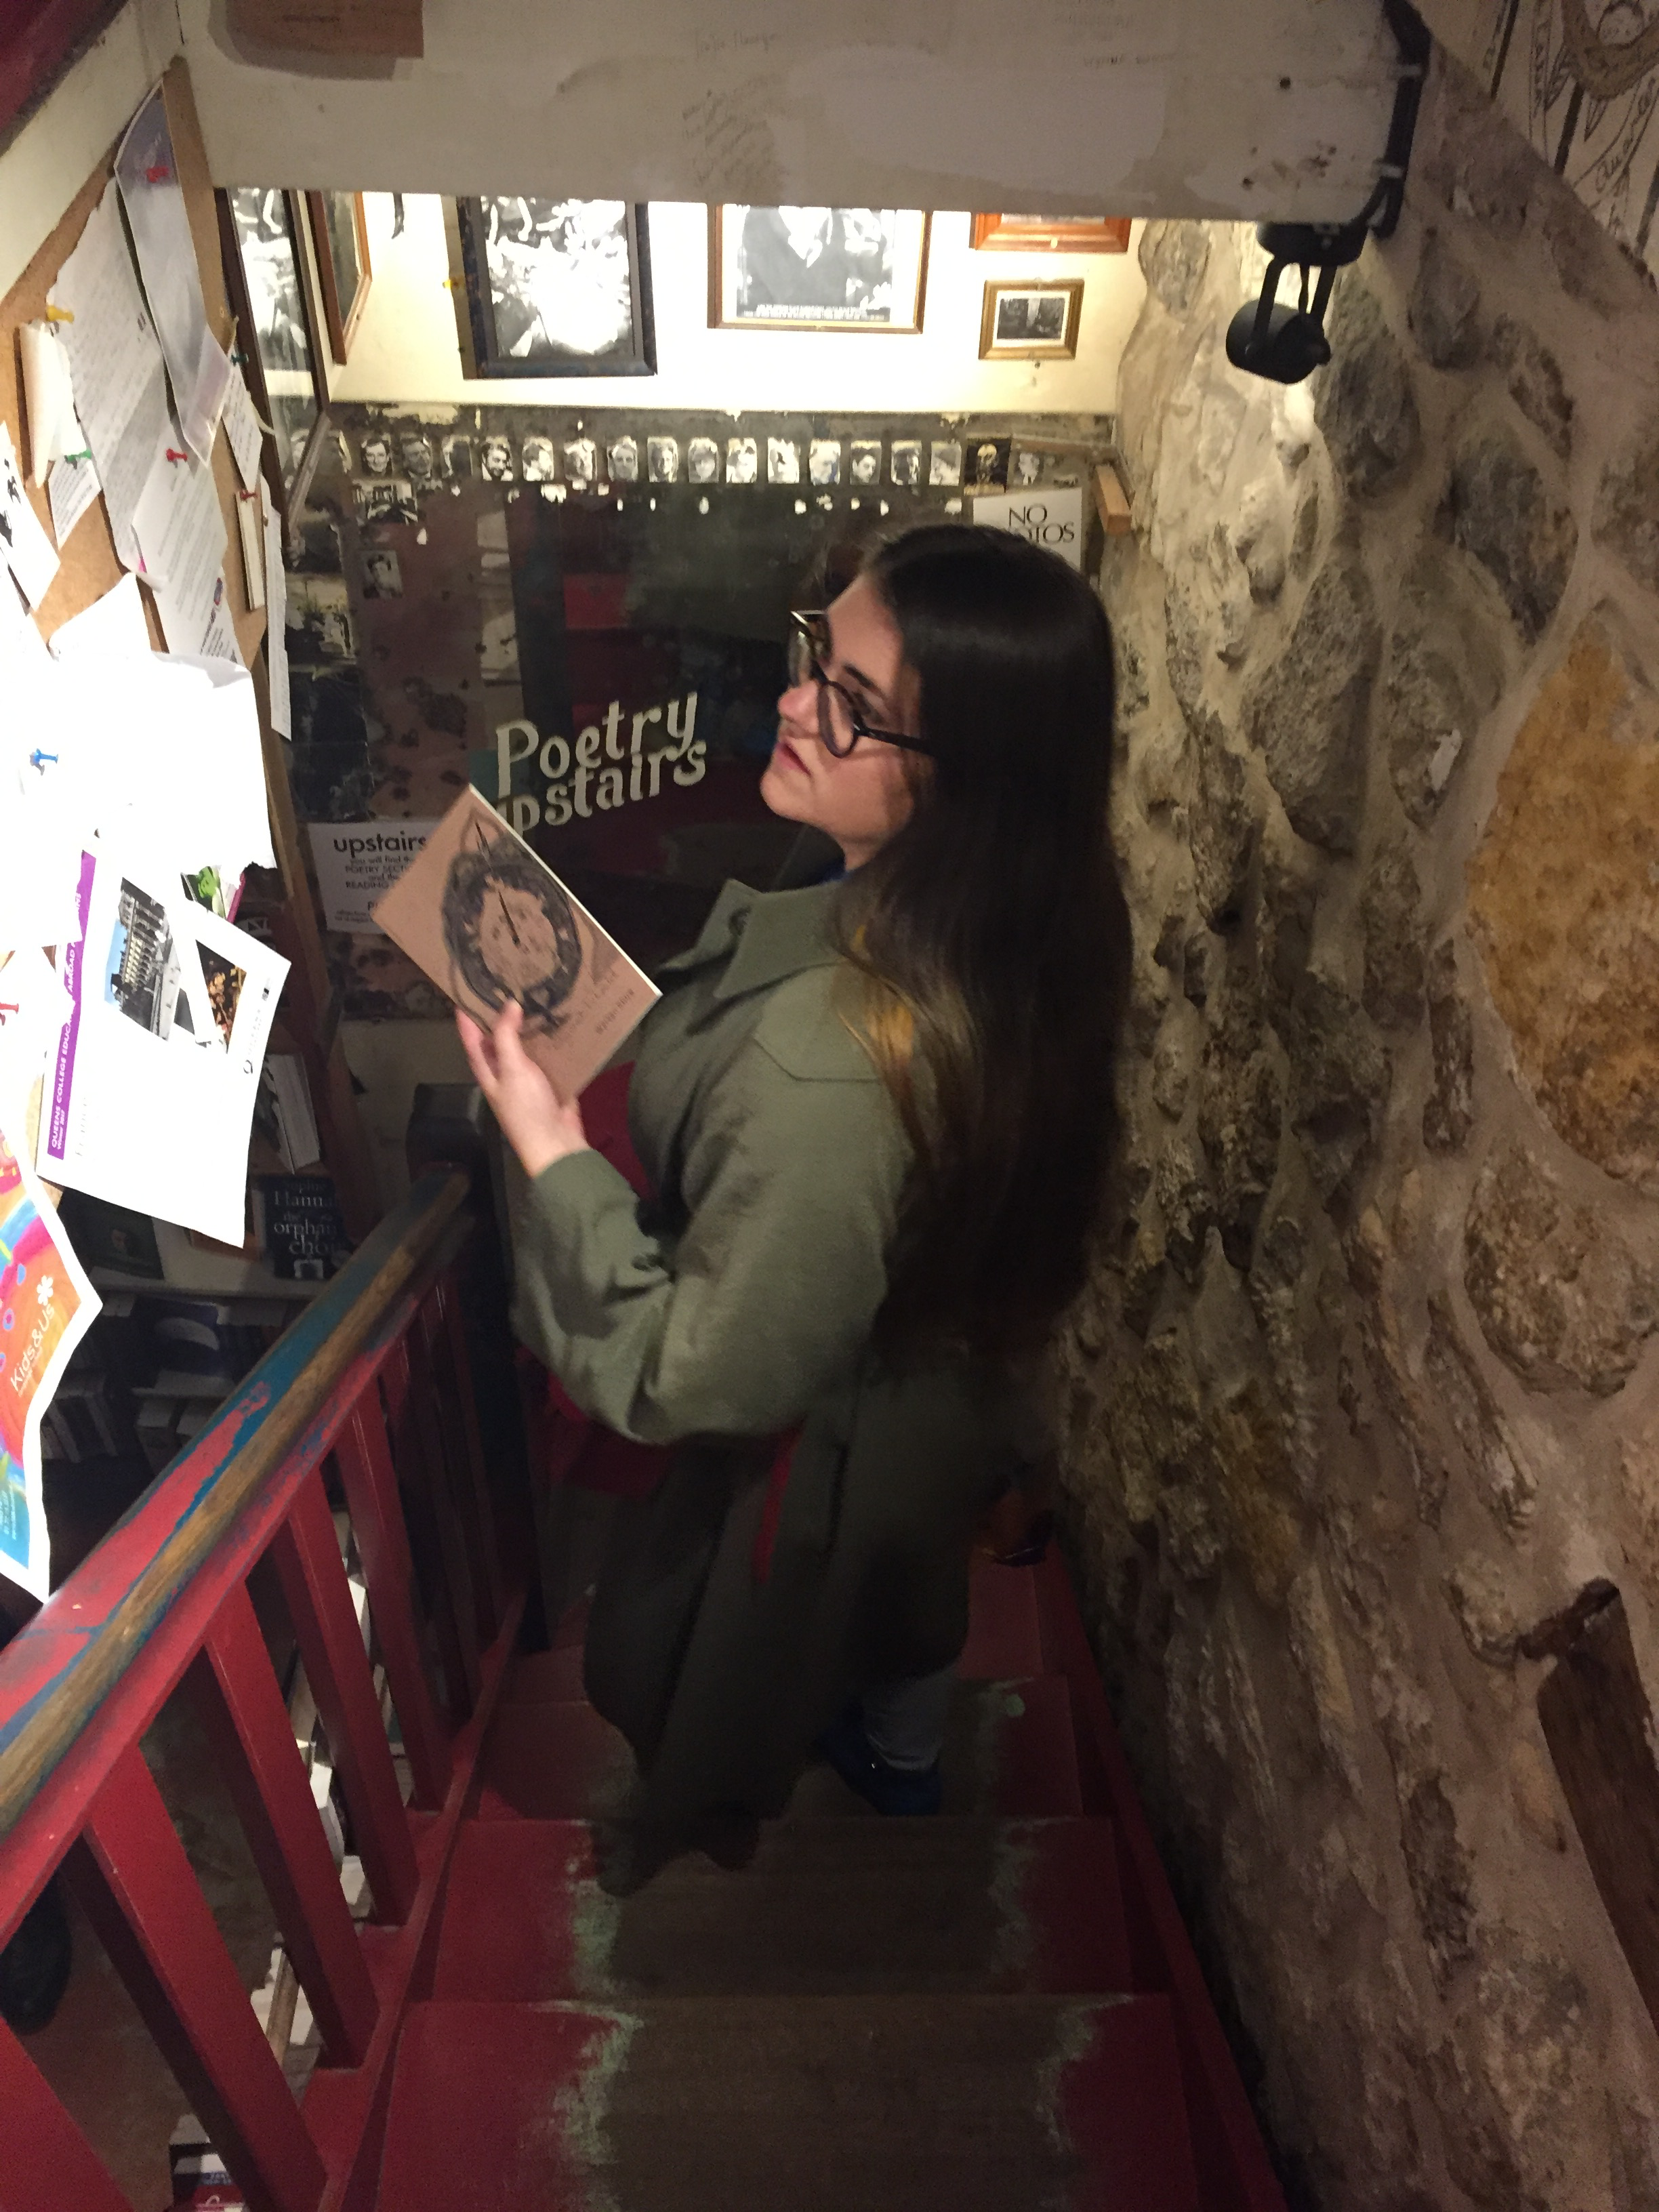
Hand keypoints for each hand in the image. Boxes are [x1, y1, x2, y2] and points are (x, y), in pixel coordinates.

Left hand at [456, 1001, 588, 1179]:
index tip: (465, 992)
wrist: (556, 1143)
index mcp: (489, 1071)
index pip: (472, 1040)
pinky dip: (554, 1041)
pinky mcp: (551, 1081)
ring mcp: (529, 1077)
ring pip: (526, 1046)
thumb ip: (506, 1037)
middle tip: (507, 985)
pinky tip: (561, 1023)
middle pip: (499, 1040)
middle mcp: (505, 1072)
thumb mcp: (511, 1069)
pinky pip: (550, 1056)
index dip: (467, 1018)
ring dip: (530, 1026)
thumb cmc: (526, 1109)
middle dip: (501, 1016)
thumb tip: (508, 1004)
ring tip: (536, 996)